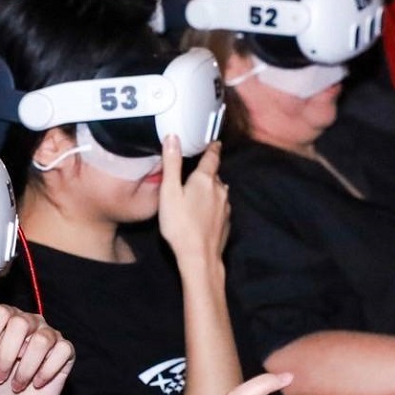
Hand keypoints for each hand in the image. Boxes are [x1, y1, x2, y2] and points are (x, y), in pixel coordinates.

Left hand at [0, 304, 74, 394]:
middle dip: (7, 355)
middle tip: (0, 376)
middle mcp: (30, 322)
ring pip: (41, 340)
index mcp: (7, 320)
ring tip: (18, 384)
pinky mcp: (65, 351)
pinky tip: (37, 382)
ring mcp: (49, 335)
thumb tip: (2, 333)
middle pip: (20, 323)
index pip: (0, 313)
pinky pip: (62, 351)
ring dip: (26, 368)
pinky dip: (47, 371)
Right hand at [156, 137, 228, 264]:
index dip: (212, 148)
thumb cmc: (180, 225)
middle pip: (214, 175)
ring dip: (210, 188)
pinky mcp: (226, 221)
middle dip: (207, 171)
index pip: (212, 157)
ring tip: (199, 190)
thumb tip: (173, 137)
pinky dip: (213, 205)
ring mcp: (225, 207)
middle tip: (197, 168)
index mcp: (205, 179)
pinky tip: (203, 212)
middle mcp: (219, 189)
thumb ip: (172, 164)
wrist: (199, 256)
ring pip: (218, 191)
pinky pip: (220, 207)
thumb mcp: (169, 192)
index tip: (215, 142)